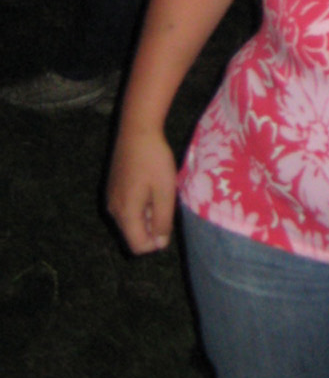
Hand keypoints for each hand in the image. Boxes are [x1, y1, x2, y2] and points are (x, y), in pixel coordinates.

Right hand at [106, 124, 177, 253]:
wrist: (137, 131)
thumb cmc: (154, 160)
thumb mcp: (165, 191)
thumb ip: (162, 220)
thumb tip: (159, 245)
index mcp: (125, 213)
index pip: (138, 247)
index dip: (157, 241)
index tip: (168, 219)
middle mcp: (113, 210)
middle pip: (134, 235)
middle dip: (152, 226)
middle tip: (164, 201)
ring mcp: (111, 199)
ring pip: (131, 221)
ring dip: (148, 214)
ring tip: (158, 191)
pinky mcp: (113, 189)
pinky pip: (127, 208)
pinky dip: (141, 204)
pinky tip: (150, 184)